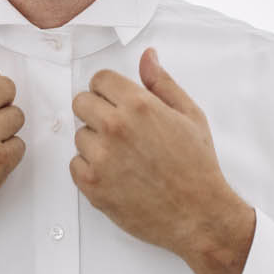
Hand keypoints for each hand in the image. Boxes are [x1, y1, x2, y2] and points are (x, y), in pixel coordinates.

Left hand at [70, 49, 251, 268]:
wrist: (198, 215)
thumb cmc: (196, 168)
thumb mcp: (189, 116)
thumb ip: (162, 83)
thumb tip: (148, 58)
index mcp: (139, 105)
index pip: (99, 79)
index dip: (108, 90)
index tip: (116, 101)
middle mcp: (116, 127)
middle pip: (81, 102)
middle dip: (98, 111)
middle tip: (121, 130)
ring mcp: (101, 157)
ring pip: (79, 135)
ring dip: (96, 143)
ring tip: (125, 157)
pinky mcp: (92, 184)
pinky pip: (75, 164)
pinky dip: (91, 169)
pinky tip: (117, 174)